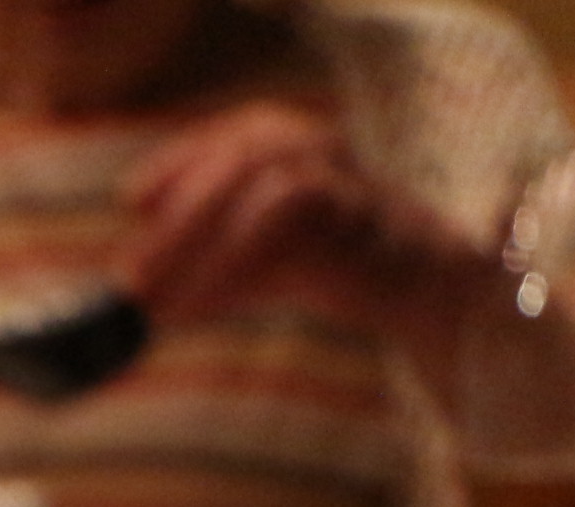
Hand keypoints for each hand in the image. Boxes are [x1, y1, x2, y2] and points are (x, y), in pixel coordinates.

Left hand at [121, 102, 488, 369]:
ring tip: (155, 302)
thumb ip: (214, 267)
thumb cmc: (351, 275)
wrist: (444, 303)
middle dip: (179, 215)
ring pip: (269, 185)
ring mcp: (359, 185)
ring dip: (200, 244)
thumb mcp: (272, 265)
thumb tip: (136, 289)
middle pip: (248, 154)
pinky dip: (235, 265)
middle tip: (130, 279)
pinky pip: (293, 225)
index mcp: (314, 150)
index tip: (132, 200)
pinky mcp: (372, 226)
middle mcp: (338, 154)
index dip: (185, 158)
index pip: (246, 131)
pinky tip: (202, 306)